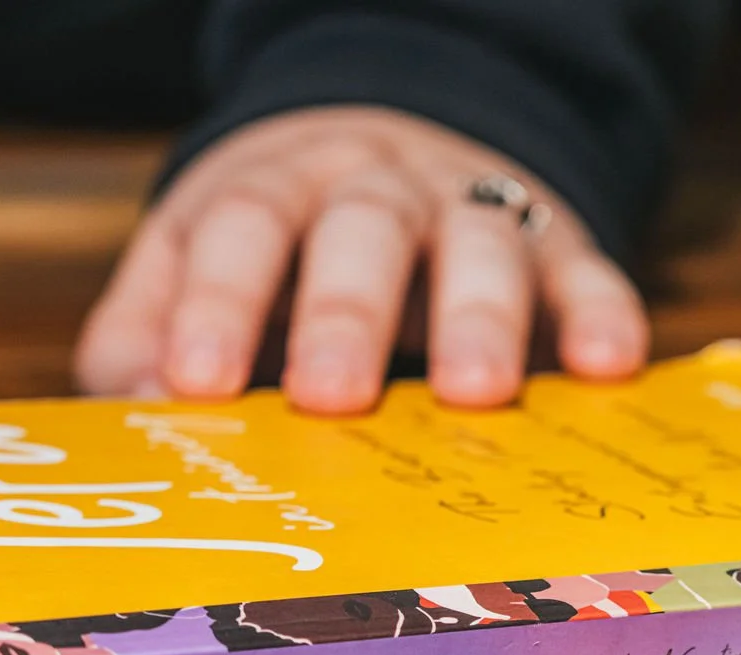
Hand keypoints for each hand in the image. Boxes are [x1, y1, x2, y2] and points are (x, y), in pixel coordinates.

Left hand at [75, 106, 649, 411]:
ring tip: (475, 394)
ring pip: (482, 243)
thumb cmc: (281, 249)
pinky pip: (586, 271)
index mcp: (276, 191)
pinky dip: (602, 313)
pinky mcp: (558, 248)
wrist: (395, 158)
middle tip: (330, 396)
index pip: (244, 227)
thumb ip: (146, 335)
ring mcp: (474, 212)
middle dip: (347, 312)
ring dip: (480, 316)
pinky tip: (606, 366)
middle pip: (363, 229)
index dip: (218, 300)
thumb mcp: (193, 269)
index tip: (197, 382)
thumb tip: (134, 410)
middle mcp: (378, 189)